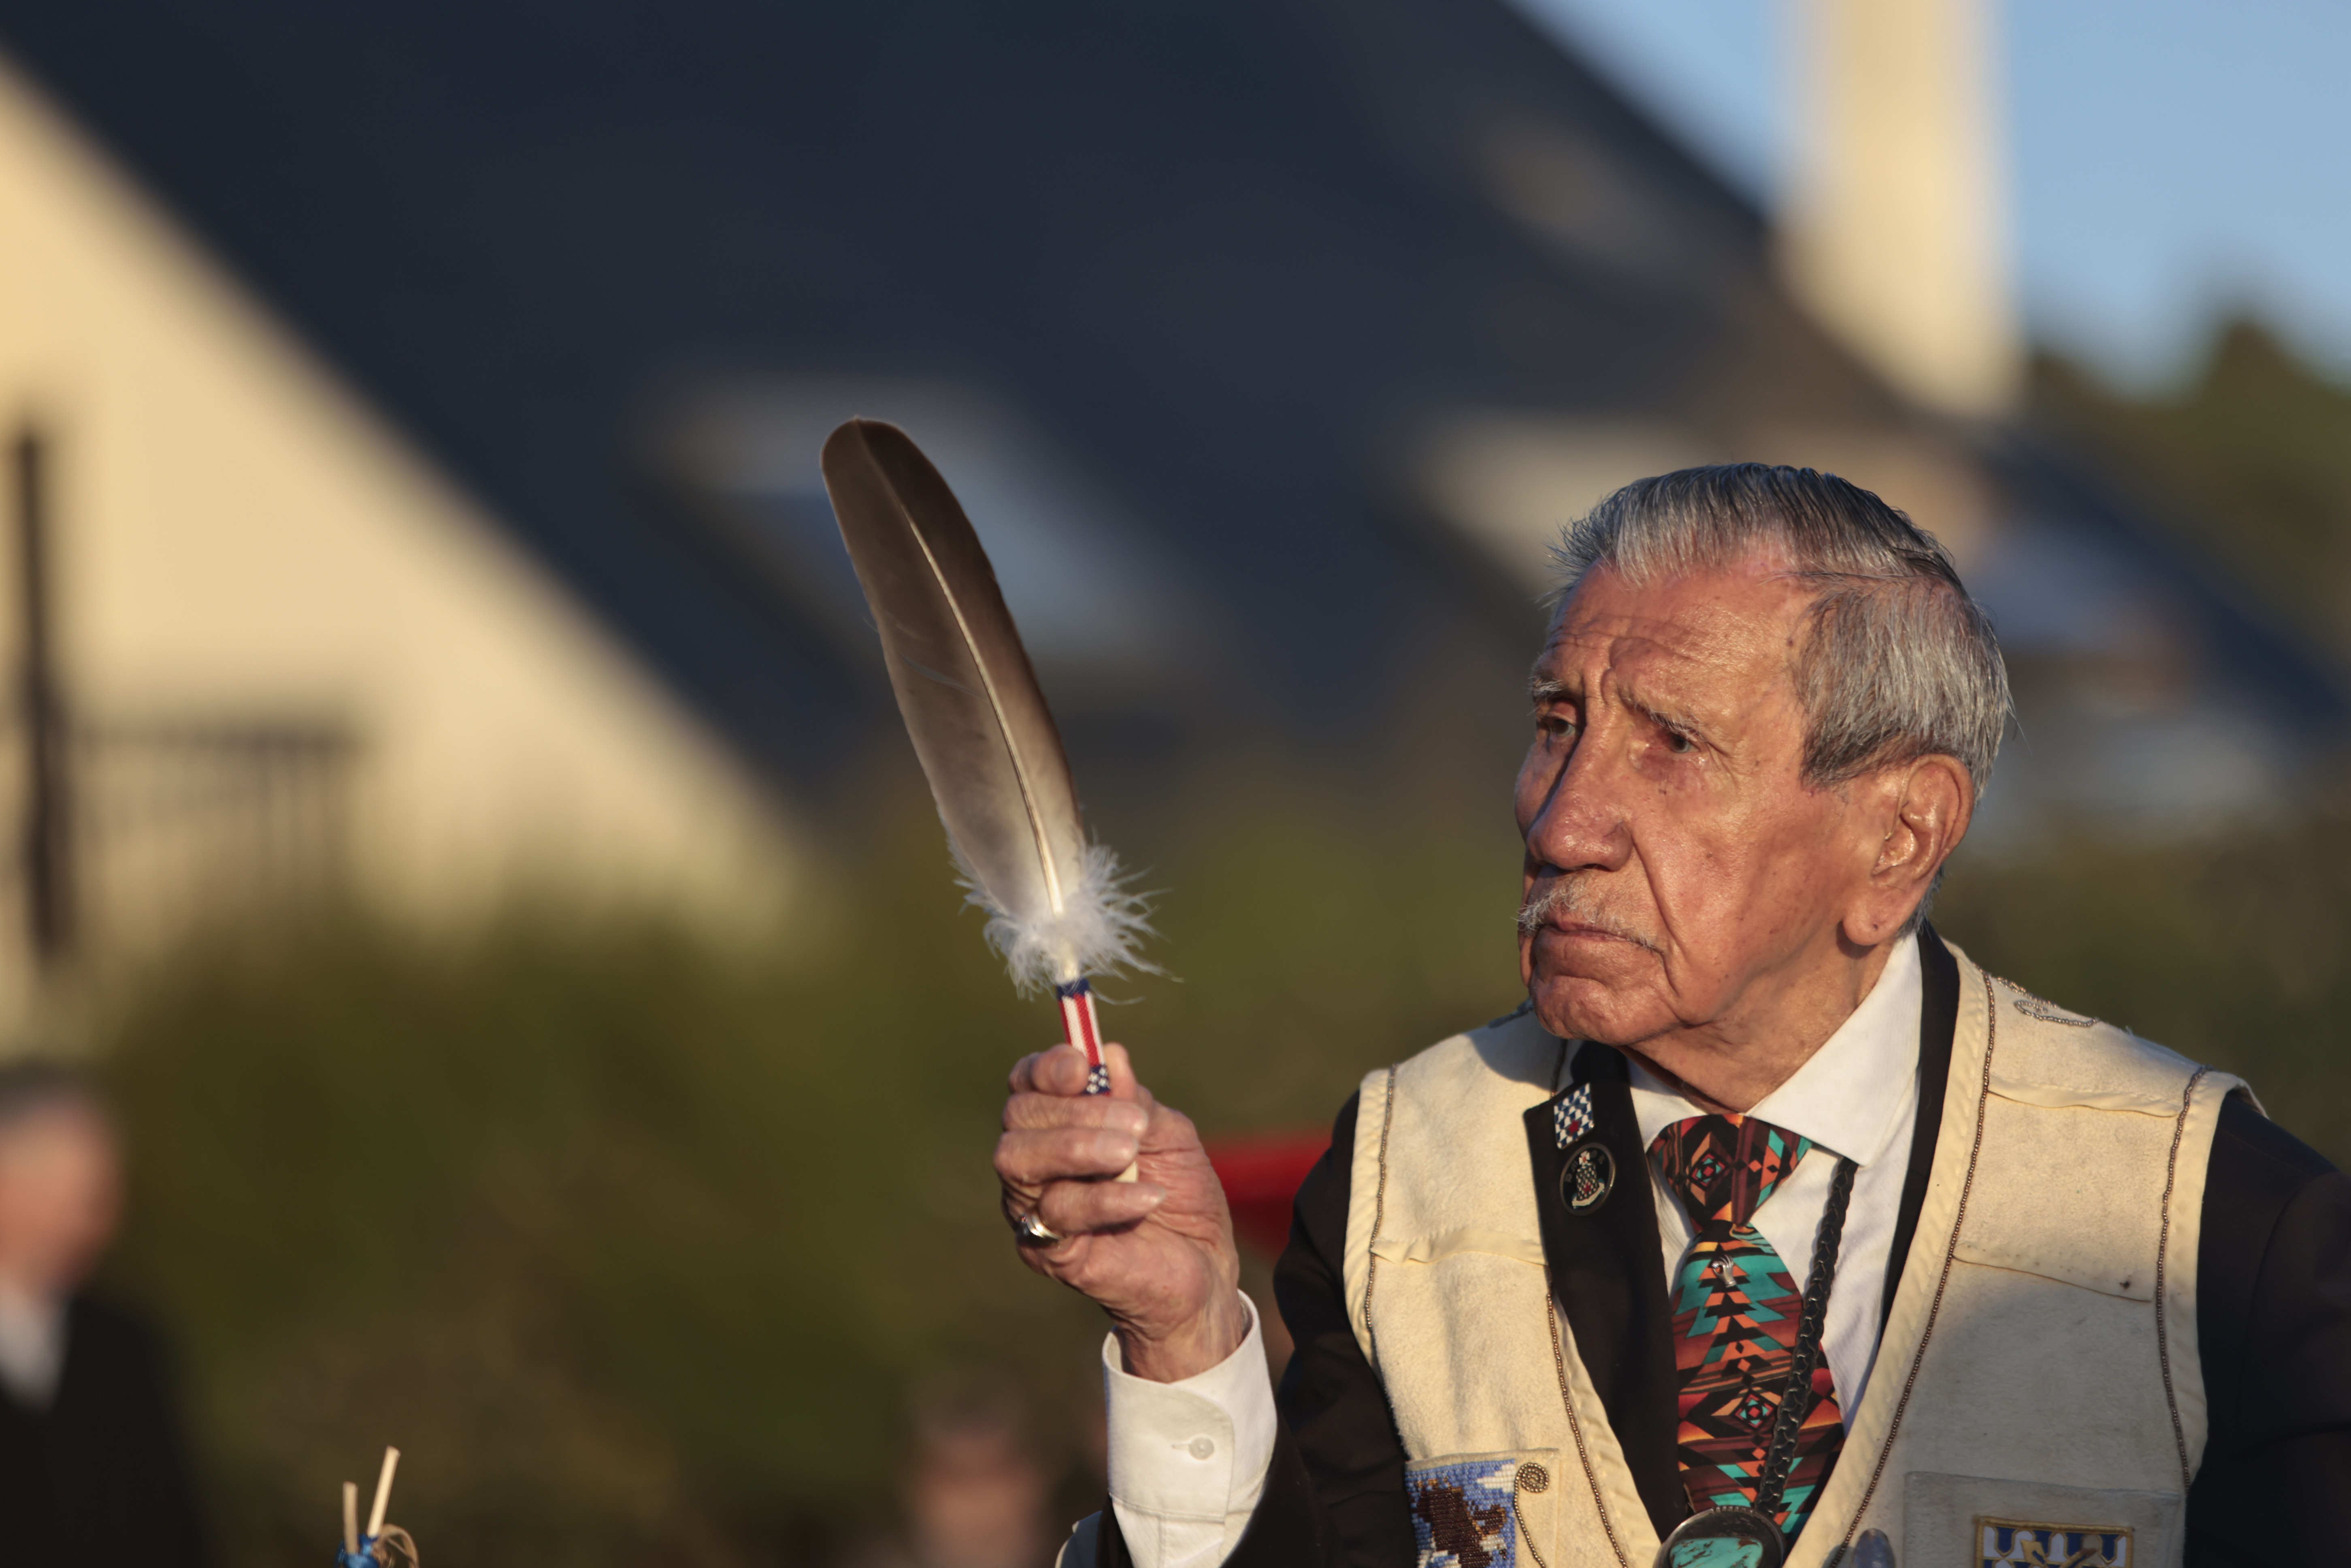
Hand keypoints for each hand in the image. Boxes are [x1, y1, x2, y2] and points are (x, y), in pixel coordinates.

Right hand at [995, 1042, 1247, 1382]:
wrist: (1203, 1270)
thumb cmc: (1180, 1195)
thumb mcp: (1169, 1136)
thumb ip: (1136, 1101)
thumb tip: (1110, 1055)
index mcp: (1059, 1126)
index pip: (1028, 1084)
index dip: (1046, 1068)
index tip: (1083, 1067)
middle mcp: (1035, 1164)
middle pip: (1018, 1116)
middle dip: (1073, 1110)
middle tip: (1132, 1125)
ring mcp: (1034, 1208)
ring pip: (1019, 1160)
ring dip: (1078, 1146)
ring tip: (1130, 1153)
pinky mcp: (1049, 1252)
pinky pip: (1058, 1213)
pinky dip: (1106, 1199)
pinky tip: (1149, 1198)